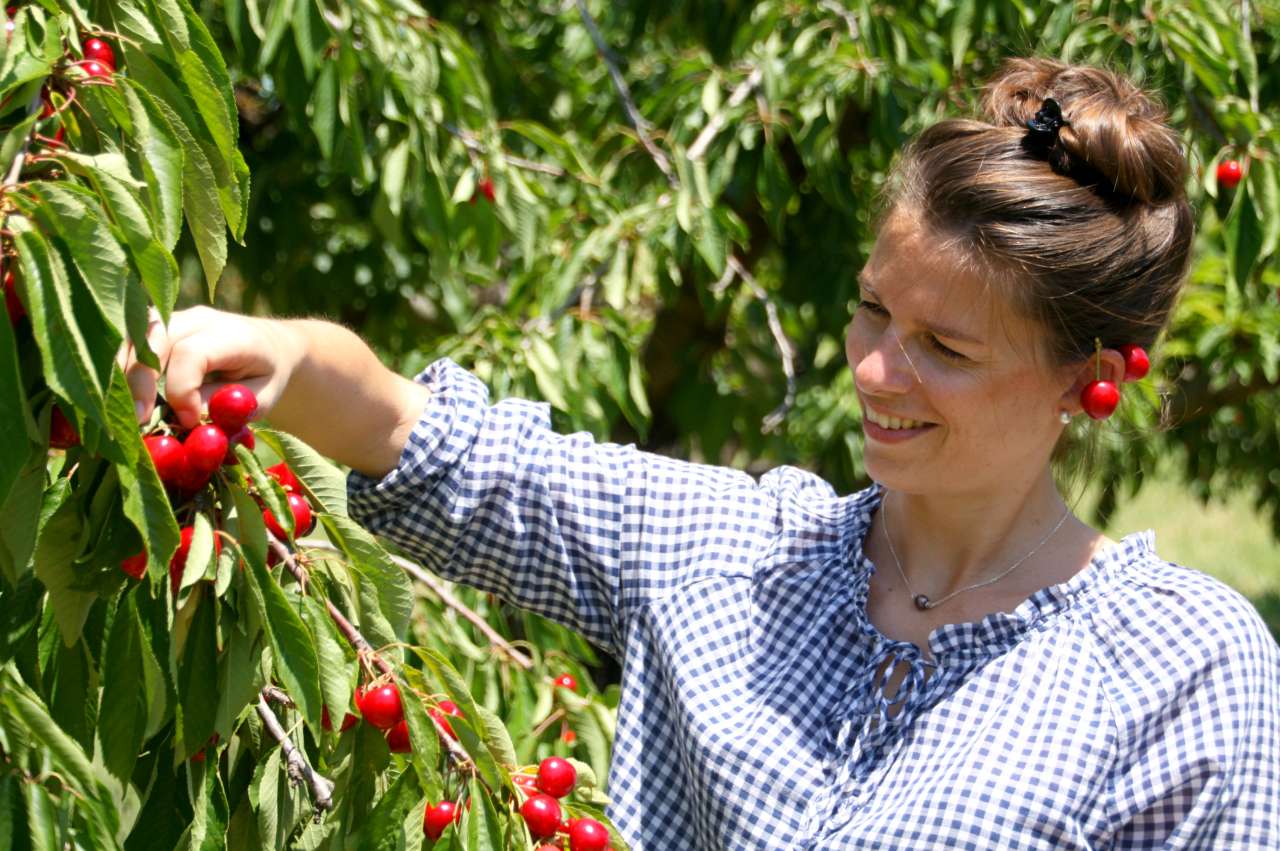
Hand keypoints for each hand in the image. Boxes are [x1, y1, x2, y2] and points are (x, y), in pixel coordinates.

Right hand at [120, 306, 300, 428]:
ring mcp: (175, 318)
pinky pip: (130, 340)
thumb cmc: (267, 376)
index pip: (191, 353)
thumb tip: (184, 419)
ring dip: (122, 373)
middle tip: (139, 421)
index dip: (181, 390)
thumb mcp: (262, 398)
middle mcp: (199, 319)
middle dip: (139, 382)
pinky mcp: (158, 326)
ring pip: (134, 335)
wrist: (272, 346)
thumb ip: (227, 406)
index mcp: (233, 335)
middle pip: (154, 338)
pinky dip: (120, 367)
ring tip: (126, 411)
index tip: (188, 420)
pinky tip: (121, 396)